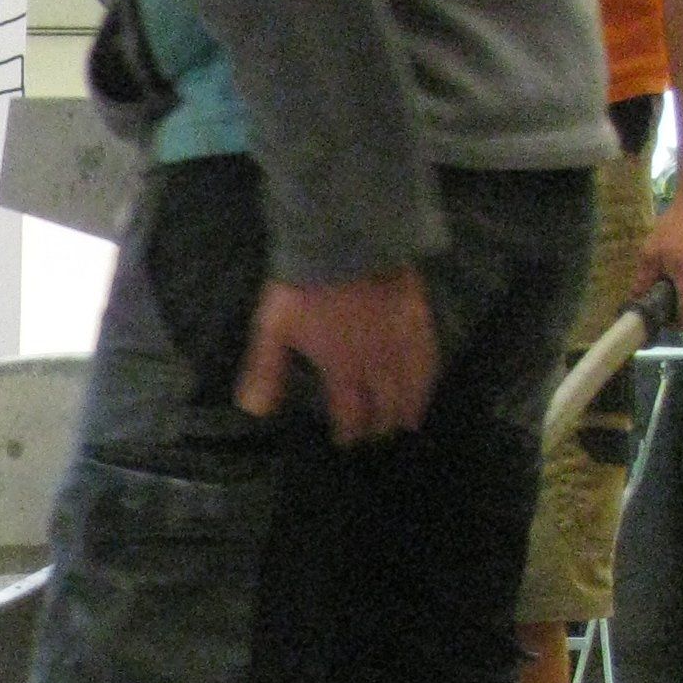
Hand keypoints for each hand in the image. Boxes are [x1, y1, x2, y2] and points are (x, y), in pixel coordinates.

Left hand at [235, 270, 435, 443]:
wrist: (347, 240)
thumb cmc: (305, 286)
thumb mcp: (274, 328)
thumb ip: (266, 370)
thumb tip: (253, 412)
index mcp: (343, 368)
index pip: (351, 412)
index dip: (351, 431)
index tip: (348, 443)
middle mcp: (378, 363)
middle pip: (386, 404)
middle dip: (382, 425)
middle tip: (379, 438)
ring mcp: (403, 341)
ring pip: (413, 385)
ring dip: (410, 408)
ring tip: (408, 423)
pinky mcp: (421, 318)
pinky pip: (430, 357)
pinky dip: (429, 378)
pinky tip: (427, 382)